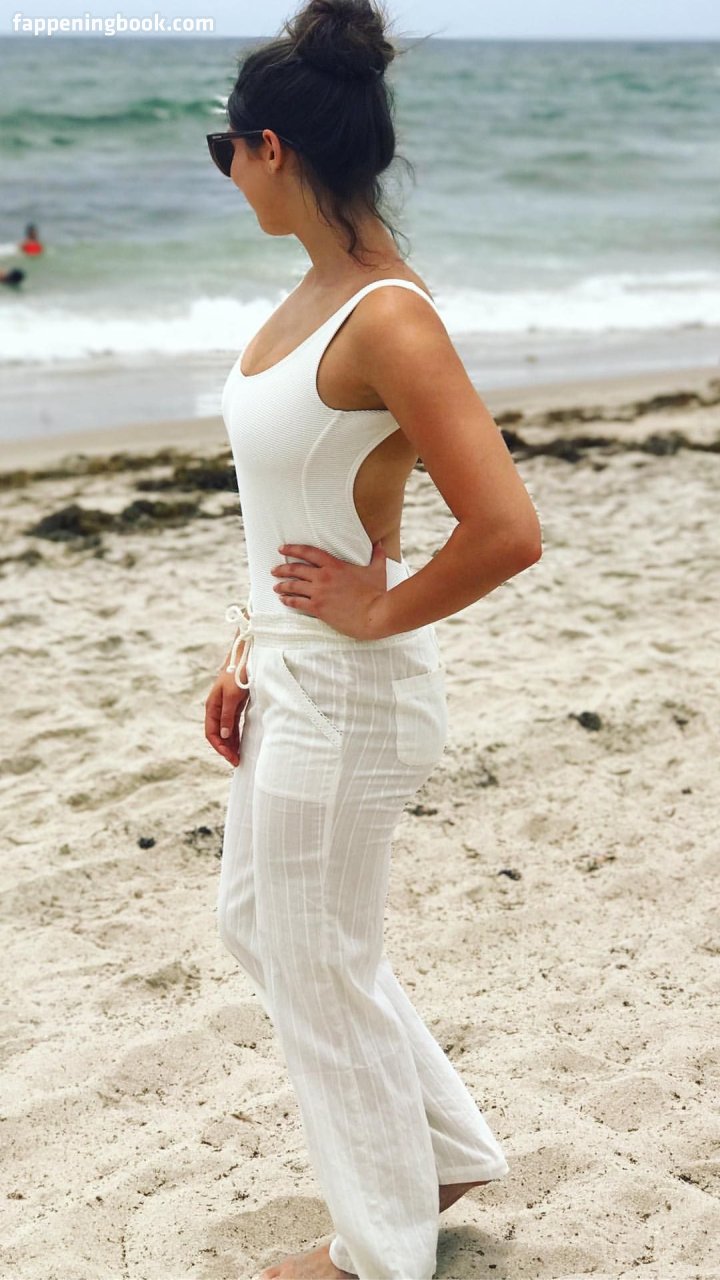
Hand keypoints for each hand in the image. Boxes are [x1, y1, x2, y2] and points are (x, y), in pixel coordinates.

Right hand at [204, 668, 248, 767]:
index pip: (211, 733)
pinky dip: (236, 735)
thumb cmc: (237, 674)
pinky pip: (233, 725)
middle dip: (225, 749)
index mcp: (212, 707)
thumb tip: (222, 736)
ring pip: (226, 731)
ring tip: (238, 757)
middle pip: (218, 734)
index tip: (230, 757)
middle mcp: (217, 709)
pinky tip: (240, 744)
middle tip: (236, 762)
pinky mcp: (235, 705)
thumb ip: (227, 716)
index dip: (219, 747)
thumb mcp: (232, 696)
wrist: (245, 657)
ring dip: (231, 744)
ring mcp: (226, 707)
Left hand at [271, 540, 388, 639]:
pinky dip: (288, 601)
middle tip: (274, 570)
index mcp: (335, 565)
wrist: (375, 614)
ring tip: (275, 586)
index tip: (282, 548)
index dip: (293, 549)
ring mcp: (319, 593)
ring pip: (294, 586)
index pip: (308, 552)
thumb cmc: (377, 593)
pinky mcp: (319, 608)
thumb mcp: (377, 570)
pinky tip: (283, 601)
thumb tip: (380, 544)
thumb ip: (377, 555)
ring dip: (282, 585)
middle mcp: (323, 577)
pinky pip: (298, 603)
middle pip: (296, 569)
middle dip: (282, 569)